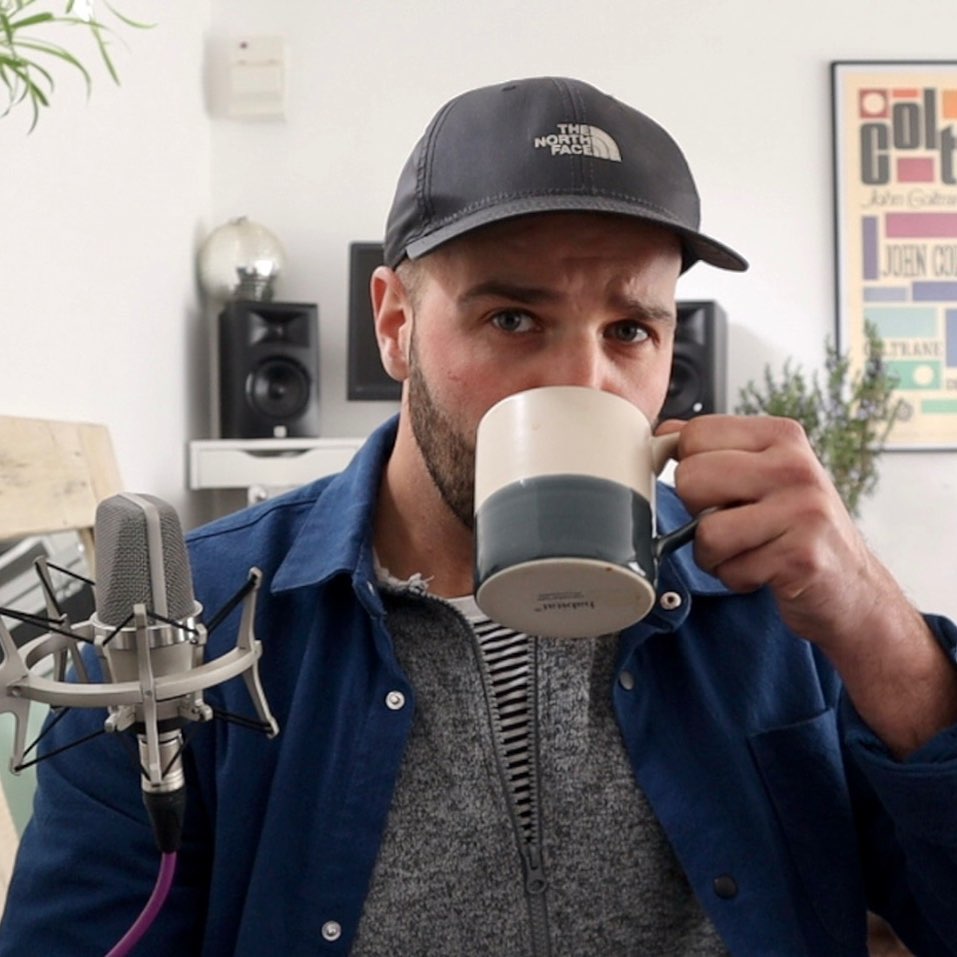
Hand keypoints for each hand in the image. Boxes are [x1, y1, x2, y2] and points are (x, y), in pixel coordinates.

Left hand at [658, 414, 869, 646]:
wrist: (852, 586)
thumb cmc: (797, 528)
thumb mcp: (761, 474)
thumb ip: (713, 450)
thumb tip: (661, 433)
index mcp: (781, 435)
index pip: (694, 434)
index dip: (689, 469)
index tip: (714, 490)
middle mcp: (795, 466)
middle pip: (691, 479)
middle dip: (698, 514)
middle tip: (733, 523)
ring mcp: (803, 510)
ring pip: (706, 532)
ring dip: (715, 555)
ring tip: (748, 550)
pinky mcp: (802, 556)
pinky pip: (730, 569)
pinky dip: (736, 578)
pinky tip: (766, 571)